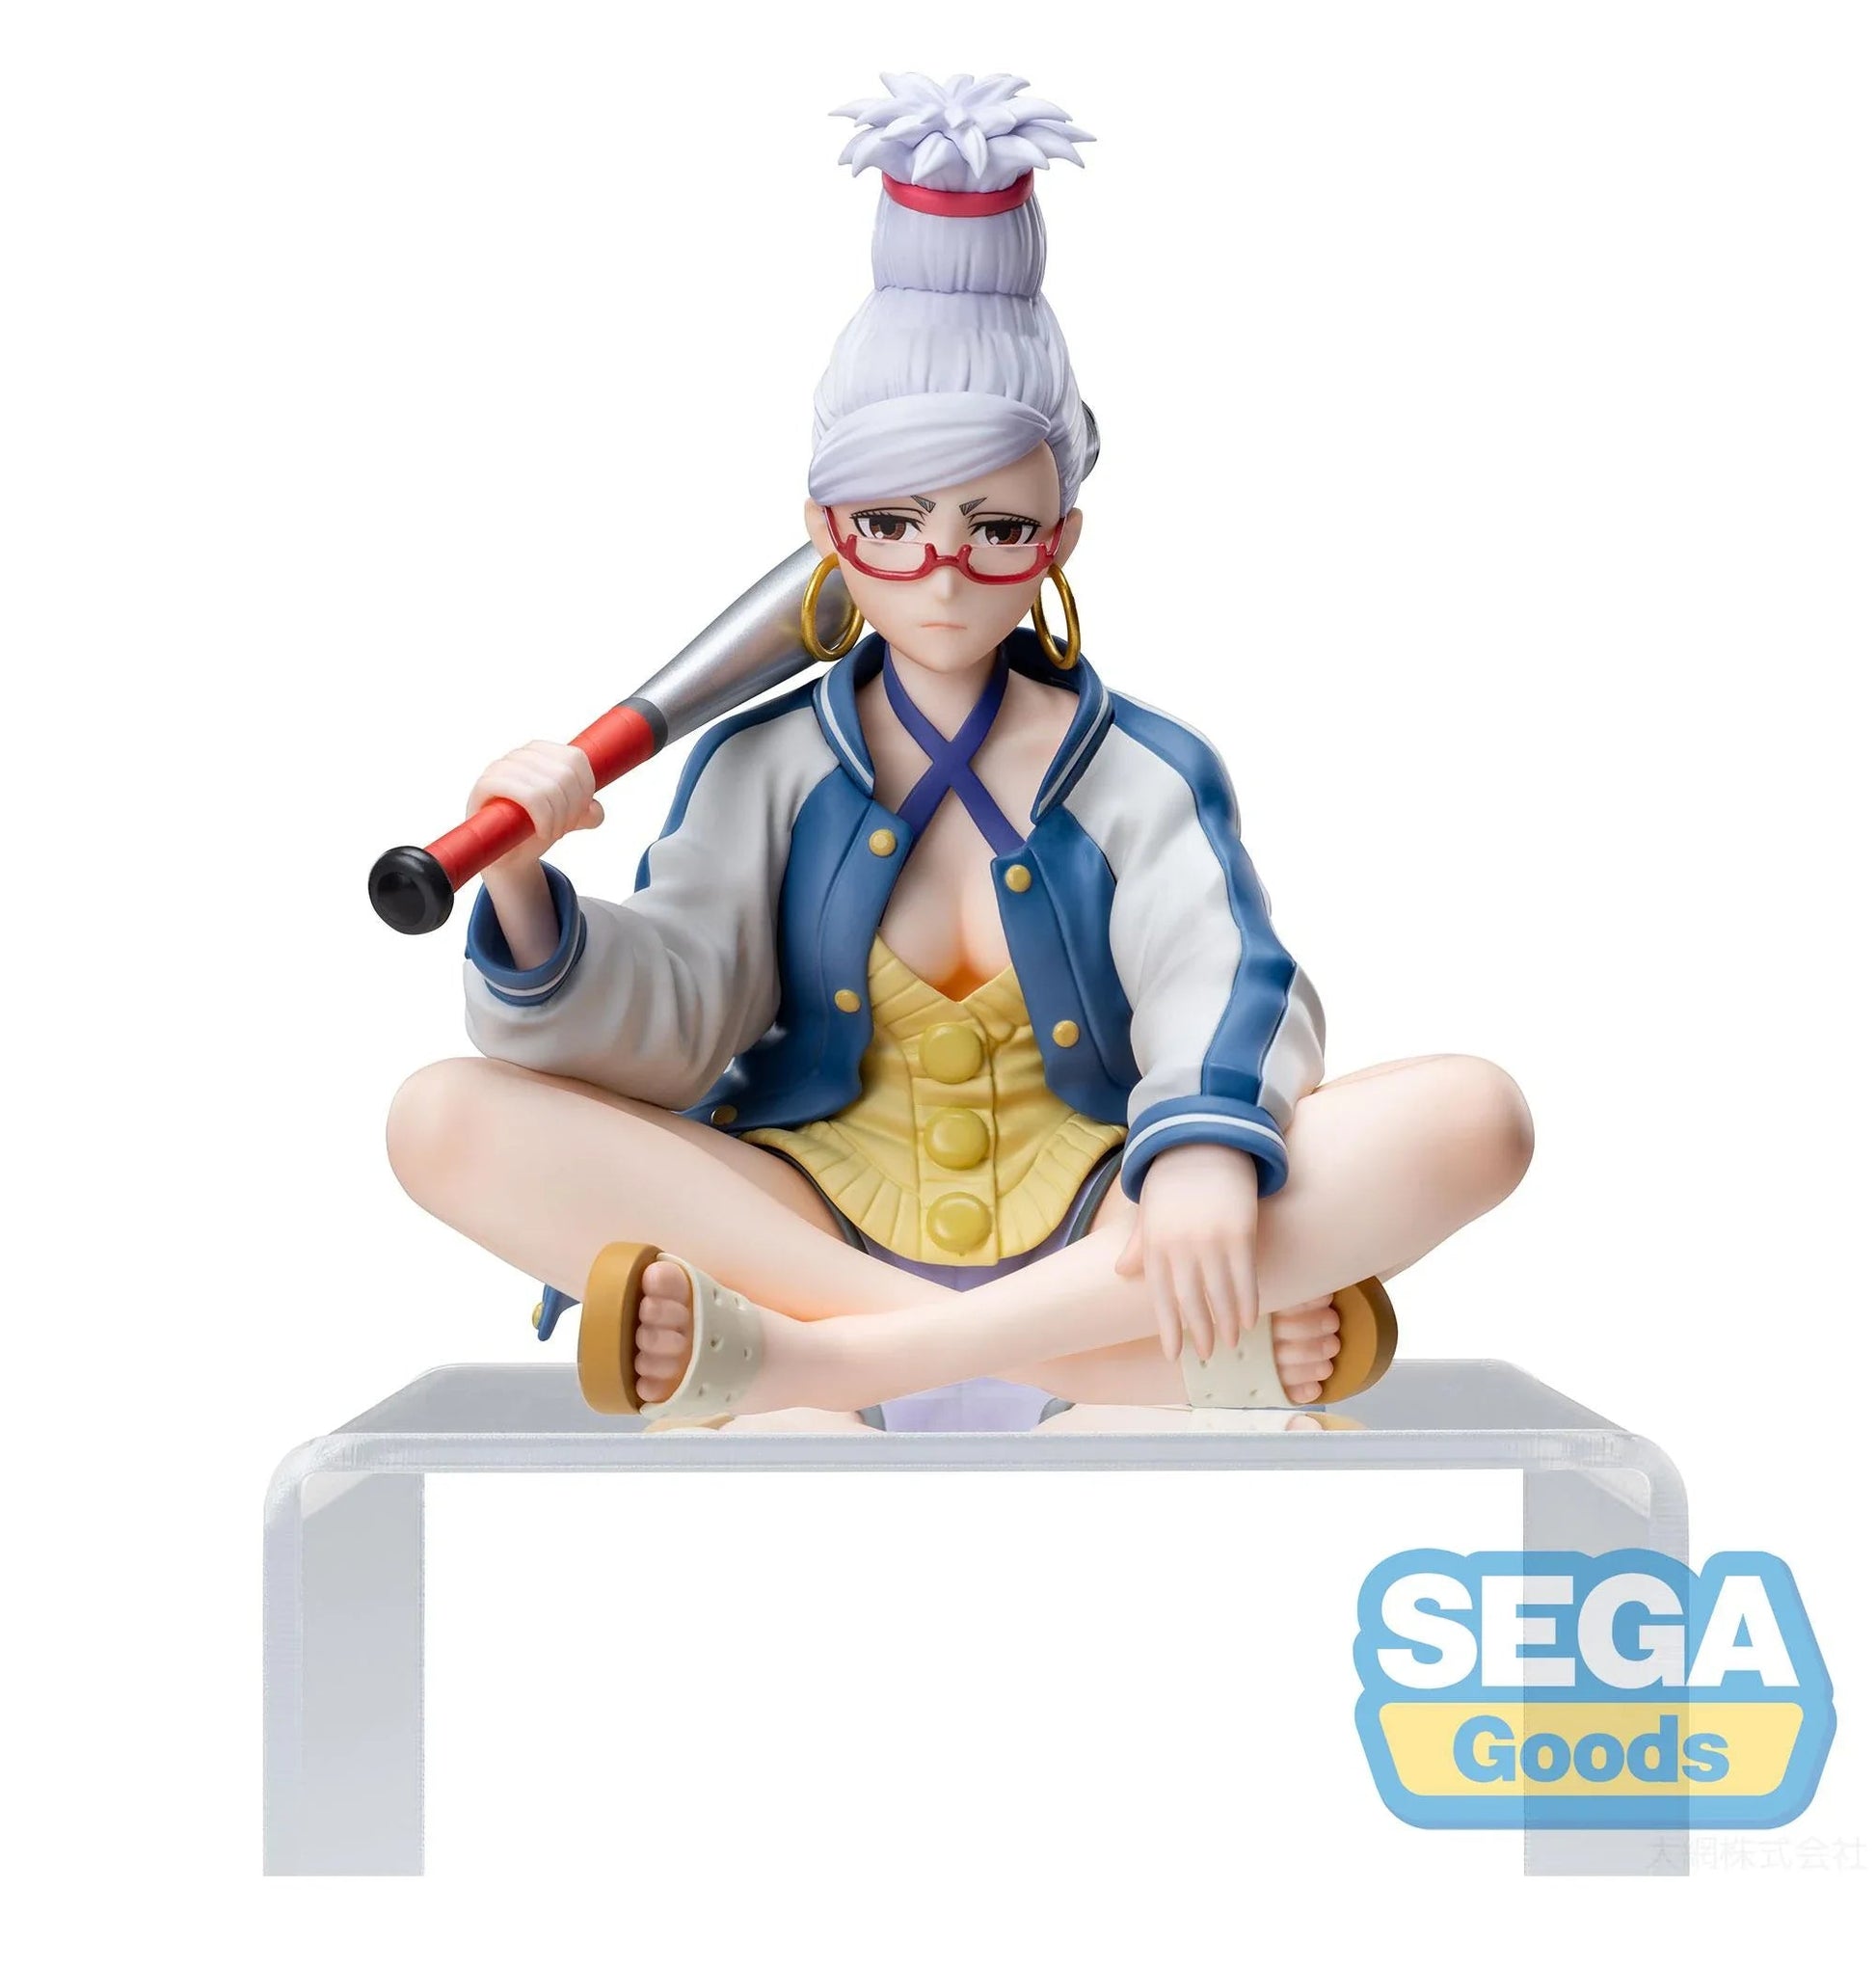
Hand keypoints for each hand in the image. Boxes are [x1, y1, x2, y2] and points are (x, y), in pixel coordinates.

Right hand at [468, 740, 604, 876]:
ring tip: (554, 832)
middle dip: (572, 808)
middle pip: (565, 774)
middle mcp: (520, 755)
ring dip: (558, 818)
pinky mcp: (486, 785)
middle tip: (565, 827)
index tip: (579, 812)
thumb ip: (587, 813)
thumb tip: (594, 811)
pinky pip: (528, 796)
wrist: (507, 854)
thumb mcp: (570, 819)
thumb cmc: (537, 828)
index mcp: (542, 751)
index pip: (576, 758)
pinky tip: (542, 831)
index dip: (586, 788)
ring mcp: (500, 767)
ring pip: (548, 787)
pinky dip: (544, 818)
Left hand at [1115, 1141, 1259, 1362]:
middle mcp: (1180, 1248)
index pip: (1160, 1297)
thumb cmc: (1173, 1176)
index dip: (1168, 1328)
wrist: (1203, 1141)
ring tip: (1230, 1343)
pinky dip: (1247, 1302)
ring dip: (1225, 1324)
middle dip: (1198, 1333)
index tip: (1174, 1354)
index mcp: (1155, 1244)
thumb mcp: (1149, 1209)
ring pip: (1219, 1295)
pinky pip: (1244, 1277)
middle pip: (1190, 1302)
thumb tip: (1122, 1271)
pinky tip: (1249, 1319)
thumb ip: (1140, 1243)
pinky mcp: (1239, 1232)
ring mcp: (1210, 1241)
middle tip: (1207, 1355)